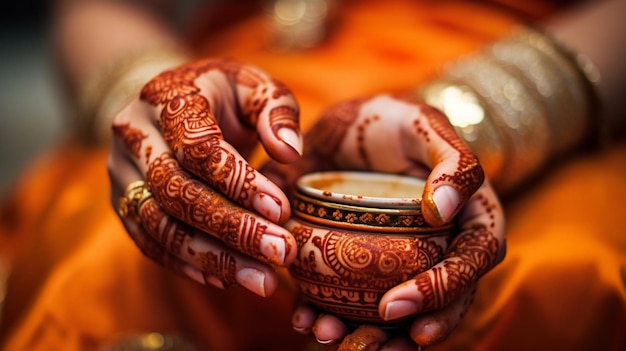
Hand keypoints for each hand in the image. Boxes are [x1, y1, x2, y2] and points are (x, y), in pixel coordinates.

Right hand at [108, 58, 303, 296]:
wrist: (170, 101)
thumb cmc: (223, 94)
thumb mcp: (254, 87)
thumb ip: (276, 111)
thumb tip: (289, 152)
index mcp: (166, 98)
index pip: (198, 146)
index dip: (239, 182)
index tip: (281, 210)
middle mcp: (133, 135)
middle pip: (176, 191)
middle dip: (232, 228)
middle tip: (280, 253)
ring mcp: (121, 171)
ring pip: (160, 225)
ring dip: (213, 258)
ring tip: (261, 280)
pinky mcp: (122, 202)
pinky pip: (149, 242)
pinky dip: (187, 265)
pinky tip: (227, 280)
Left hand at [263, 94, 504, 348]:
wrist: (362, 125)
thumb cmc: (399, 122)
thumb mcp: (426, 125)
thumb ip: (450, 161)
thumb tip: (441, 212)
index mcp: (471, 218)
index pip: (470, 264)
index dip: (442, 294)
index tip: (395, 307)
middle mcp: (444, 248)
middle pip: (436, 305)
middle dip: (398, 333)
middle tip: (361, 345)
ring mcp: (409, 261)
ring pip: (399, 312)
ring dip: (364, 334)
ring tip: (325, 334)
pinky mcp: (372, 264)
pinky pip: (359, 296)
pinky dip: (332, 312)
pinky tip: (304, 318)